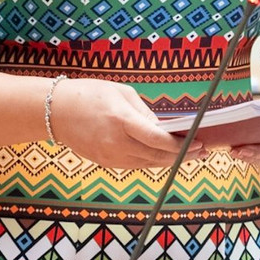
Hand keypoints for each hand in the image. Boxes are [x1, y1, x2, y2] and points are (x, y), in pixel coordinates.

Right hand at [49, 78, 197, 170]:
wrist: (56, 112)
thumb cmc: (90, 95)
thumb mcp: (122, 94)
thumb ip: (145, 113)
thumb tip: (164, 129)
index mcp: (122, 121)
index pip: (158, 140)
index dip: (181, 145)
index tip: (198, 142)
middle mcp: (117, 143)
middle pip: (158, 156)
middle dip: (183, 155)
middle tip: (202, 151)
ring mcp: (111, 157)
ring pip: (149, 164)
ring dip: (171, 161)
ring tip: (190, 155)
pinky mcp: (106, 163)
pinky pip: (136, 165)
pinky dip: (153, 161)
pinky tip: (166, 156)